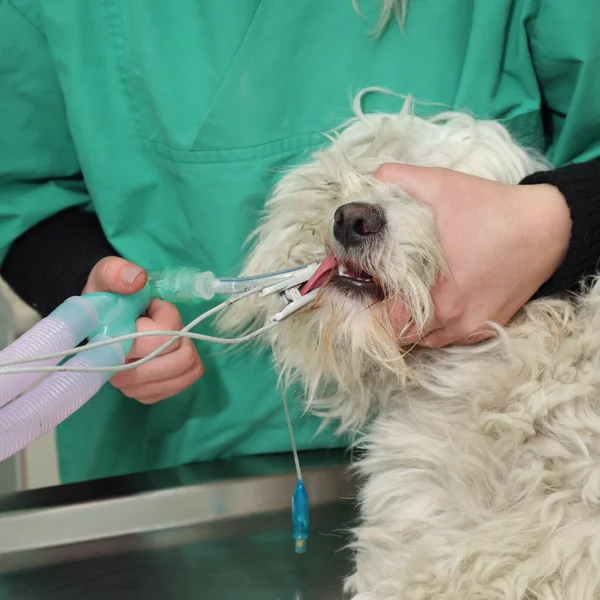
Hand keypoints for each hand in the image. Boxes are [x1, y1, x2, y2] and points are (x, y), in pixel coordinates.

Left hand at [82, 257, 203, 402]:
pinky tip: (126, 380)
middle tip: (112, 361)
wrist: (105, 314)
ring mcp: (183, 362)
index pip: (166, 336)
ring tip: (116, 370)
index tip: (115, 333)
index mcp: (169, 313)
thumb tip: (136, 280)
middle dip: (139, 368)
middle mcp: (185, 337)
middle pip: (178, 362)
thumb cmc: (108, 296)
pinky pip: (162, 394)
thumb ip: (116, 272)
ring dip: (138, 382)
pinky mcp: (174, 382)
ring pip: (173, 381)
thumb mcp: (105, 277)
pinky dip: (139, 391)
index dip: (134, 342)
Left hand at [375, 164, 571, 347]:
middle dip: (383, 310)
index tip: (364, 280)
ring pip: (420, 338)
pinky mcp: (484, 328)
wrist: (548, 227)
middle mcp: (450, 320)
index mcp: (433, 293)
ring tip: (405, 291)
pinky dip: (433, 324)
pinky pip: (445, 337)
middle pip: (397, 332)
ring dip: (407, 319)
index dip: (366, 299)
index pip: (380, 318)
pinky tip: (433, 296)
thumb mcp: (439, 184)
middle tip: (381, 284)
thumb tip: (369, 183)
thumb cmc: (489, 208)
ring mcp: (468, 328)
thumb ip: (396, 180)